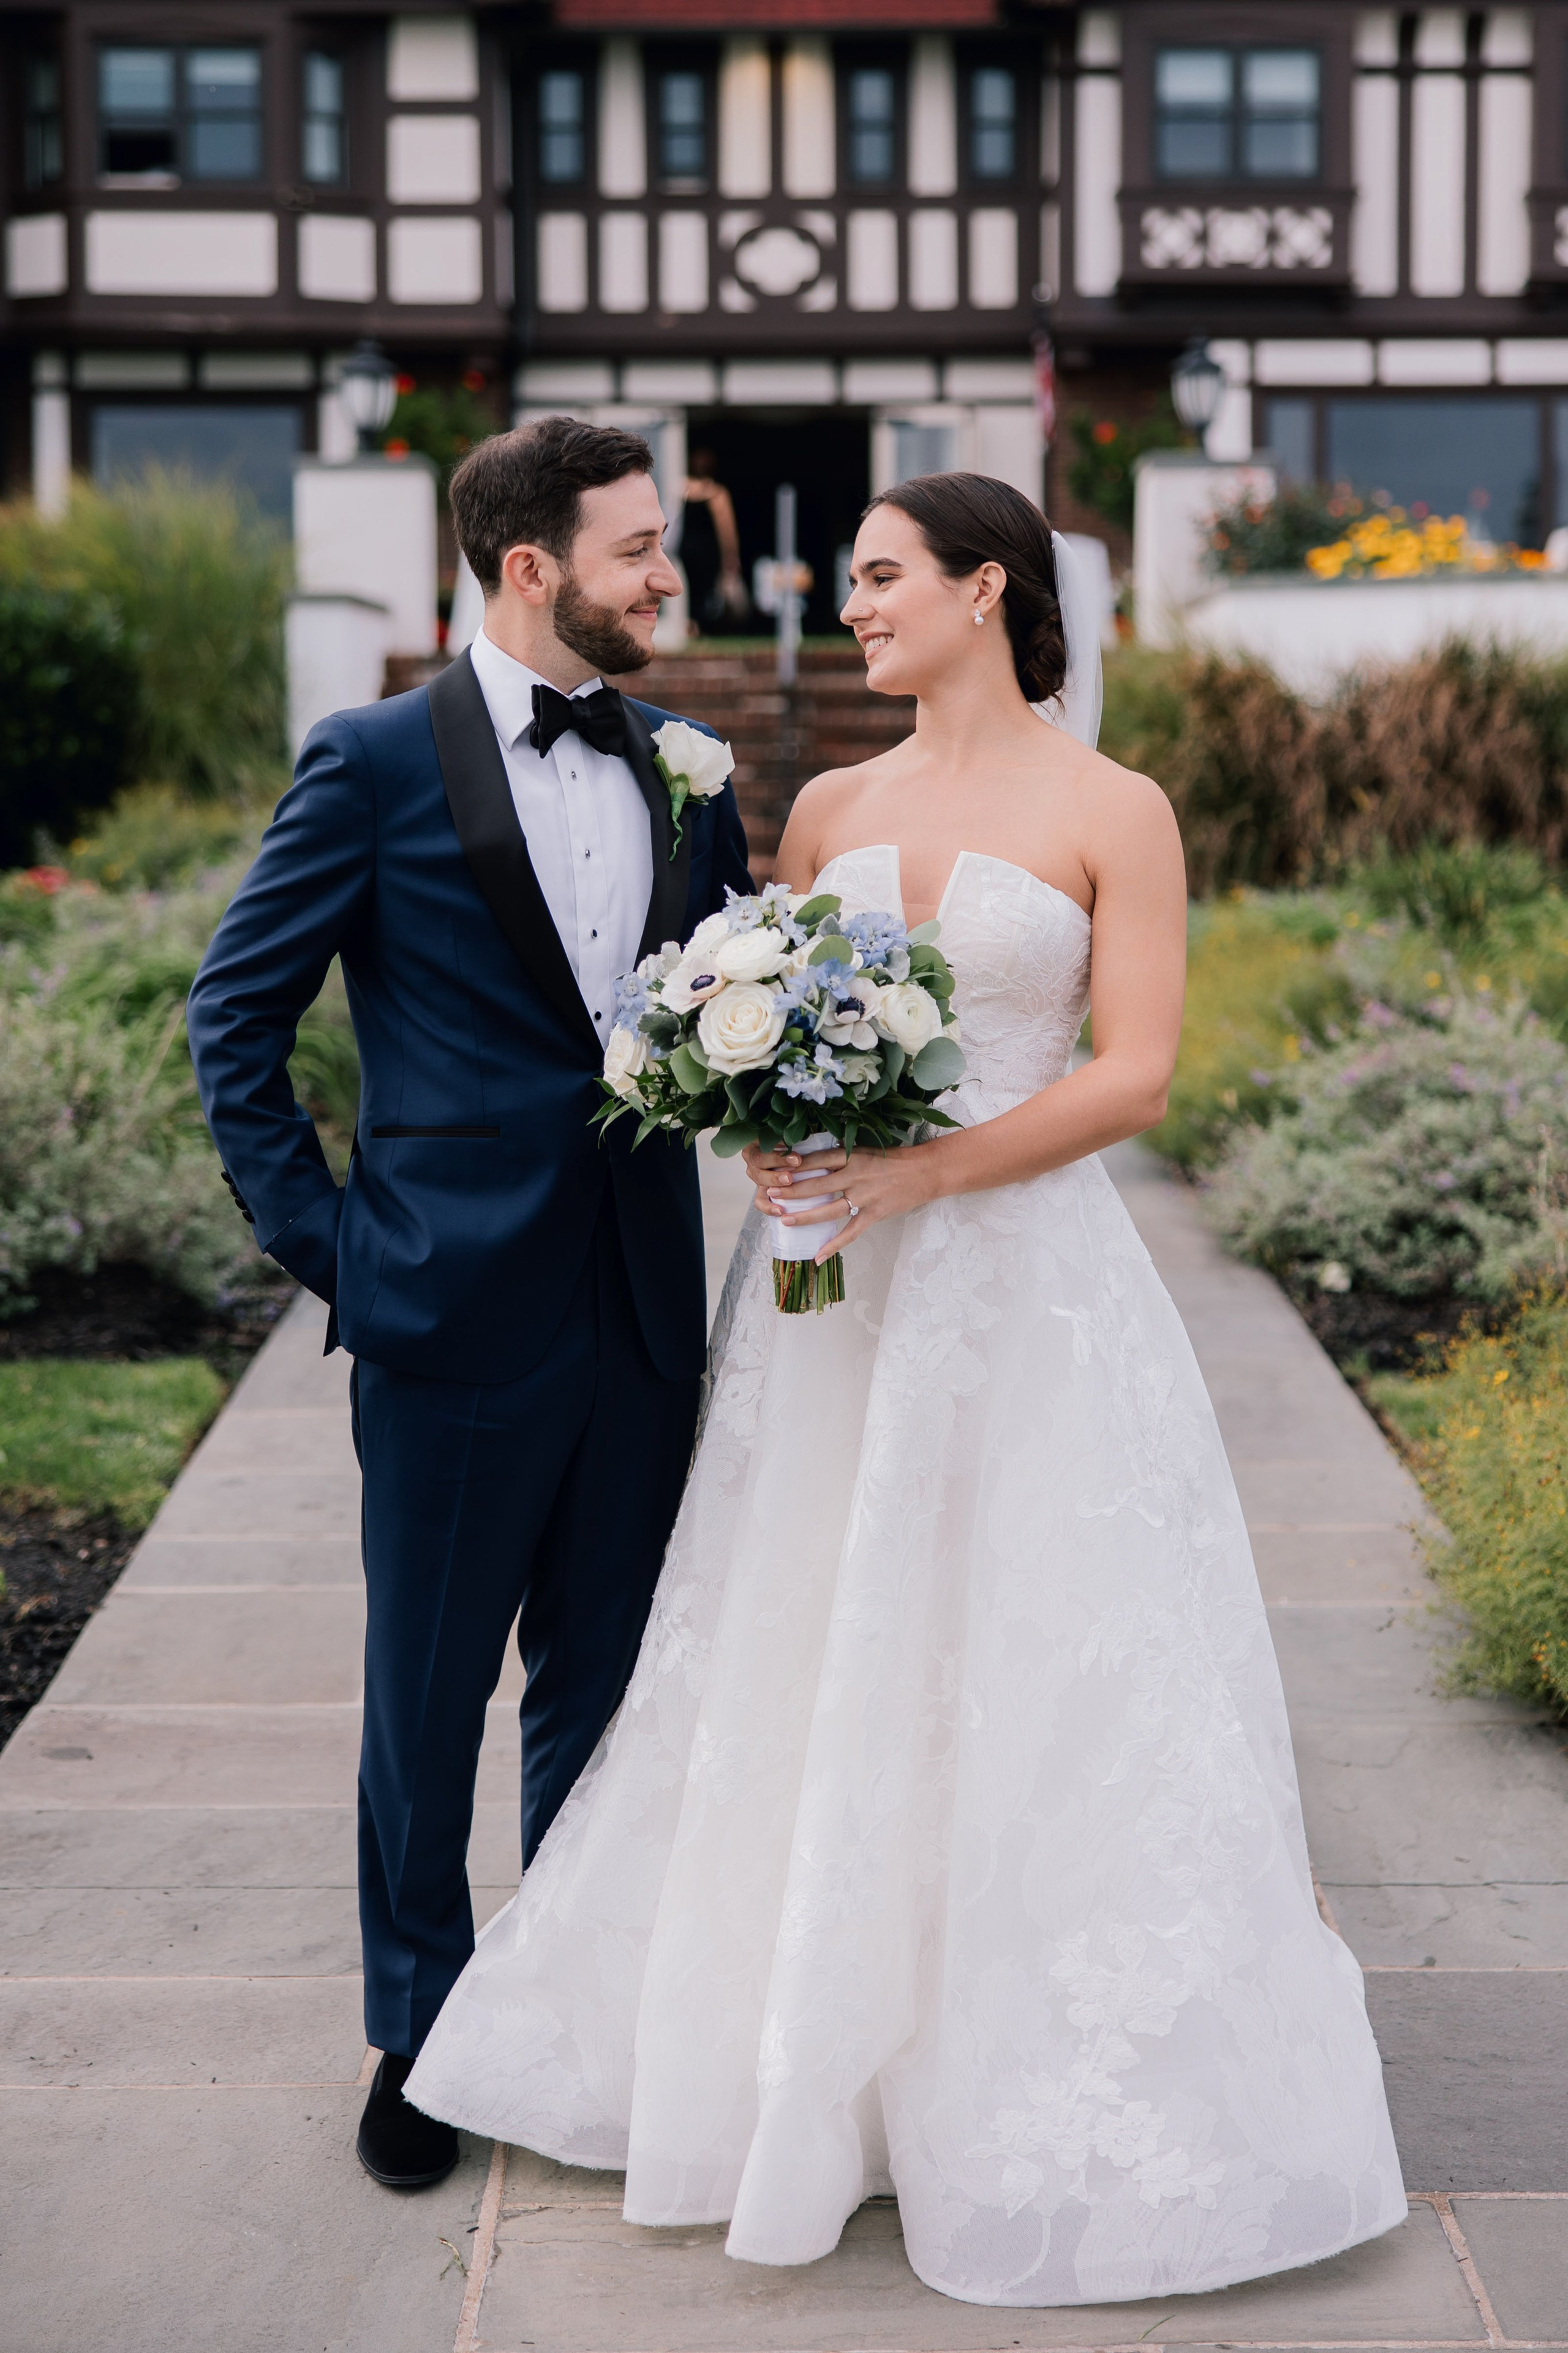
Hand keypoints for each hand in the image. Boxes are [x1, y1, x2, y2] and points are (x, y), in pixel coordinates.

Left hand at [743, 1140, 940, 1265]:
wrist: (925, 1171)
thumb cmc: (895, 1159)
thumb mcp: (866, 1150)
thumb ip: (843, 1156)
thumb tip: (815, 1160)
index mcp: (853, 1156)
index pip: (817, 1160)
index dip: (795, 1165)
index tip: (775, 1169)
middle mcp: (856, 1175)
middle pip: (817, 1185)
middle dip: (791, 1191)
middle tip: (770, 1196)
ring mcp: (865, 1197)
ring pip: (829, 1209)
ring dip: (805, 1216)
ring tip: (785, 1220)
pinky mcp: (874, 1214)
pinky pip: (851, 1233)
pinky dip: (834, 1246)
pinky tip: (818, 1257)